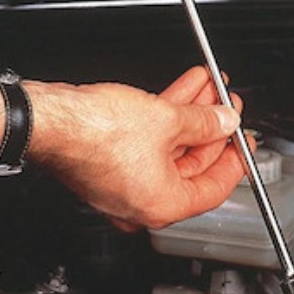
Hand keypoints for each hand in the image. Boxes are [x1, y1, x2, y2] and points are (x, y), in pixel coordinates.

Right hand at [19, 67, 249, 230]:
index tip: (244, 140)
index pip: (214, 188)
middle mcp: (142, 202)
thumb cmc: (94, 133)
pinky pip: (148, 143)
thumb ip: (204, 121)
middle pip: (192, 165)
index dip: (235, 158)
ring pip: (169, 148)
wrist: (50, 120)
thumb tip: (224, 121)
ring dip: (189, 116)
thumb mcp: (166, 119)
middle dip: (211, 127)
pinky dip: (165, 118)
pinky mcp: (108, 164)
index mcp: (162, 205)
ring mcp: (124, 184)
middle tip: (226, 105)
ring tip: (207, 88)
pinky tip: (180, 92)